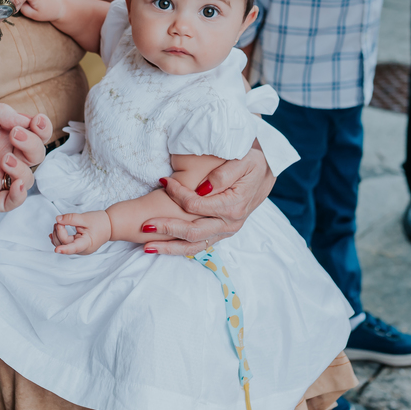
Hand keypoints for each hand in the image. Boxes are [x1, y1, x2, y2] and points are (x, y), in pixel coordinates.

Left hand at [0, 101, 53, 210]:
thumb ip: (2, 113)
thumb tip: (27, 121)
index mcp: (1, 135)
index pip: (33, 134)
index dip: (41, 129)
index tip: (36, 123)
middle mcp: (1, 156)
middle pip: (35, 155)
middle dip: (33, 145)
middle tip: (14, 137)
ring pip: (27, 178)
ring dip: (23, 168)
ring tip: (3, 160)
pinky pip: (10, 202)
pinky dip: (19, 195)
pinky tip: (15, 184)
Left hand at [51, 210, 111, 254]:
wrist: (110, 226)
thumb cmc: (101, 222)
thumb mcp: (85, 218)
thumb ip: (71, 218)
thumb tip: (58, 219)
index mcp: (87, 243)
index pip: (74, 247)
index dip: (65, 249)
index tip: (57, 250)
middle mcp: (82, 249)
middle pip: (65, 244)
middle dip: (58, 233)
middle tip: (59, 221)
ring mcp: (80, 249)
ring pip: (64, 244)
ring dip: (58, 234)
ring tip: (58, 223)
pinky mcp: (78, 246)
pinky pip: (66, 244)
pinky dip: (59, 238)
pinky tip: (53, 234)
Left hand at [141, 149, 273, 254]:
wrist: (266, 173)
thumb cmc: (252, 163)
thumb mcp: (243, 161)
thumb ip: (223, 174)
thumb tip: (203, 188)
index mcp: (233, 206)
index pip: (196, 204)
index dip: (177, 194)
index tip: (164, 181)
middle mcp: (230, 224)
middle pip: (193, 231)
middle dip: (167, 229)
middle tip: (144, 225)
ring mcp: (226, 231)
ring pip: (194, 246)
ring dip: (170, 247)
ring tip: (146, 247)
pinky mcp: (221, 234)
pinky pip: (199, 246)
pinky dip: (179, 249)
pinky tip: (162, 248)